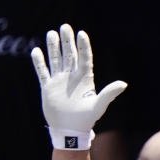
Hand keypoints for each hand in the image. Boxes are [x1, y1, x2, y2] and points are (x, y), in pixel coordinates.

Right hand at [31, 24, 126, 150]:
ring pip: (56, 60)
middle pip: (69, 54)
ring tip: (51, 34)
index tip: (81, 34)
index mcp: (84, 78)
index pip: (84, 57)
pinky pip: (43, 72)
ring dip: (53, 47)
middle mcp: (71, 76)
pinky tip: (36, 51)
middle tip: (65, 27)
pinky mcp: (48, 87)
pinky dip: (39, 62)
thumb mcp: (98, 106)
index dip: (83, 46)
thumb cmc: (85, 120)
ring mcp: (59, 81)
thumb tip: (124, 84)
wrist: (69, 132)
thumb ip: (109, 94)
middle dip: (67, 41)